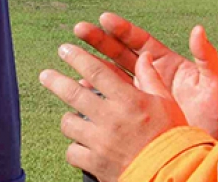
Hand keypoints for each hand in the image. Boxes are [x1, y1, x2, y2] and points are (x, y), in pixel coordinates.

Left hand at [41, 44, 186, 181]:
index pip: (96, 71)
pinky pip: (72, 152)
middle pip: (73, 94)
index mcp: (128, 99)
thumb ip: (151, 78)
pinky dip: (75, 147)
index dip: (77, 57)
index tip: (65, 49)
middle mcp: (110, 118)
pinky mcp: (95, 163)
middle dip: (55, 81)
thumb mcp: (166, 103)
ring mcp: (100, 142)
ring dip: (69, 118)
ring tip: (71, 118)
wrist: (172, 174)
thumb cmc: (171, 136)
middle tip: (45, 74)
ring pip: (69, 124)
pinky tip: (81, 145)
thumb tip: (145, 56)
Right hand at [75, 13, 217, 138]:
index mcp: (167, 63)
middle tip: (79, 29)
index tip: (103, 19)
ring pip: (110, 75)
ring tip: (72, 57)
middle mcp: (150, 75)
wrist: (206, 146)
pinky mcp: (133, 113)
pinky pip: (110, 100)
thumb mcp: (214, 82)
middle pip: (120, 53)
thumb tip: (198, 30)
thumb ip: (206, 56)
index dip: (122, 30)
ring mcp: (140, 94)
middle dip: (99, 40)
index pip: (140, 41)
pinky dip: (95, 94)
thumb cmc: (216, 112)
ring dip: (92, 65)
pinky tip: (80, 89)